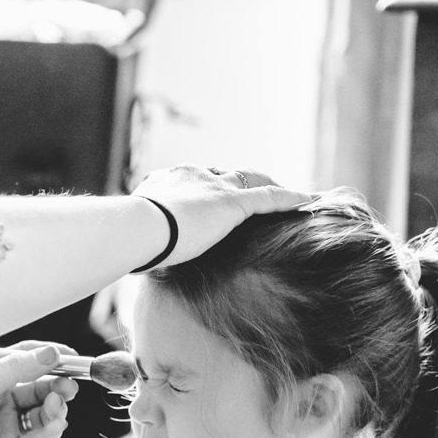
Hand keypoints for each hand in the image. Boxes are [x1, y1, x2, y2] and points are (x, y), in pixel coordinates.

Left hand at [0, 341, 78, 437]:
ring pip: (40, 416)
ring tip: (58, 405)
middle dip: (57, 386)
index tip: (70, 358)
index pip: (23, 363)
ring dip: (55, 409)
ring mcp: (3, 429)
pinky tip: (56, 423)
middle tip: (70, 385)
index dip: (47, 359)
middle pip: (37, 389)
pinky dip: (49, 432)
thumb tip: (50, 352)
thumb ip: (14, 368)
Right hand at [131, 166, 314, 268]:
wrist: (136, 228)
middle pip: (225, 174)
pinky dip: (290, 199)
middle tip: (255, 191)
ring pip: (251, 180)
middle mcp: (193, 176)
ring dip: (270, 186)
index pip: (195, 178)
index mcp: (167, 182)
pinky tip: (309, 202)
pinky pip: (269, 197)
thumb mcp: (136, 238)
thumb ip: (146, 243)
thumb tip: (140, 262)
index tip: (212, 195)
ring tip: (288, 196)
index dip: (209, 185)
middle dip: (241, 181)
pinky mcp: (232, 203)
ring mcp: (214, 187)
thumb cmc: (128, 239)